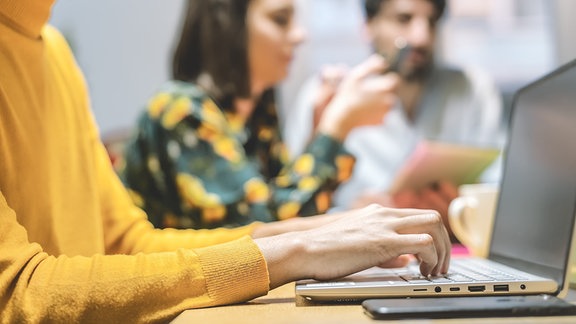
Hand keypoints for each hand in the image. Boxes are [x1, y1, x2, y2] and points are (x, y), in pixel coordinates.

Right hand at [255, 204, 449, 288]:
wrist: (305, 249)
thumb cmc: (325, 250)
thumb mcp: (358, 241)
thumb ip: (382, 247)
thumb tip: (404, 259)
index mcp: (378, 213)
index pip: (419, 215)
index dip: (433, 236)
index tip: (433, 256)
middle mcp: (385, 214)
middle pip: (433, 218)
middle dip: (444, 244)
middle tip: (439, 267)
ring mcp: (385, 226)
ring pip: (434, 226)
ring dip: (442, 251)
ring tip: (434, 272)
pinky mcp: (384, 242)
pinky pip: (424, 243)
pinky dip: (431, 258)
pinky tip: (422, 271)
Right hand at [317, 54, 399, 140]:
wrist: (342, 119)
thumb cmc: (348, 95)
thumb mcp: (356, 76)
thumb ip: (372, 66)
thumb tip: (383, 62)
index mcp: (386, 88)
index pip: (394, 80)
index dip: (386, 79)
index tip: (376, 81)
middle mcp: (390, 101)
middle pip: (390, 92)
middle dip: (382, 91)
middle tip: (368, 92)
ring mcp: (386, 113)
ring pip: (387, 104)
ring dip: (379, 101)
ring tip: (364, 102)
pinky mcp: (381, 122)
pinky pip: (381, 114)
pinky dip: (375, 112)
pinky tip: (364, 111)